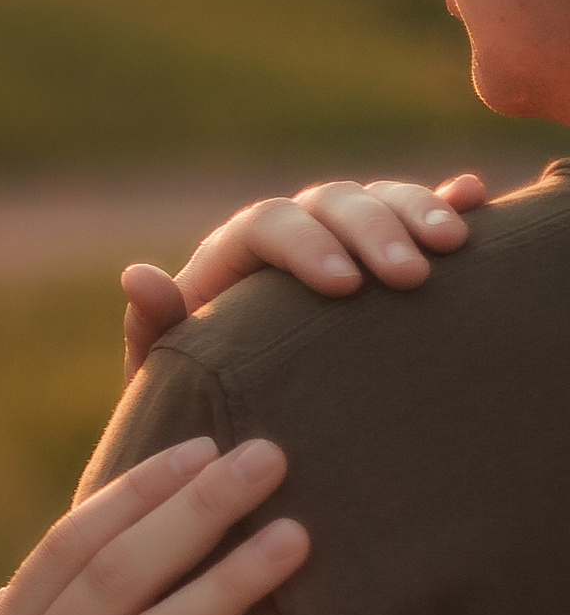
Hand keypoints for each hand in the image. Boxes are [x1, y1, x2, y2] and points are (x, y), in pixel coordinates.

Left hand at [121, 171, 484, 376]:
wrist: (242, 418)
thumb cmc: (203, 401)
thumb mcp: (172, 375)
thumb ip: (155, 328)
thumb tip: (137, 274)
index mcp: (233, 256)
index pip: (267, 226)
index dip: (306, 246)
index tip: (342, 286)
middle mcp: (289, 235)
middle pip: (330, 204)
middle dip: (372, 232)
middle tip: (408, 277)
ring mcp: (339, 239)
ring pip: (377, 200)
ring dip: (417, 213)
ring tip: (454, 246)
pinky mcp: (381, 254)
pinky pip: (415, 215)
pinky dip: (445, 202)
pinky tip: (476, 196)